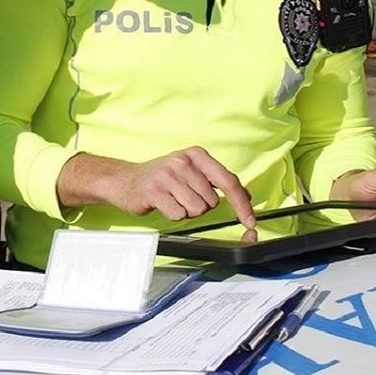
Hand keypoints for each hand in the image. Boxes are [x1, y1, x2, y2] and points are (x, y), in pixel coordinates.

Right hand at [59, 148, 255, 227]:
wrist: (125, 180)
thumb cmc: (162, 178)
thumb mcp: (191, 172)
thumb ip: (218, 181)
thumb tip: (247, 195)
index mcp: (197, 155)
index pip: (229, 181)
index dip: (242, 204)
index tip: (250, 220)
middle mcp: (184, 161)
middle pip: (211, 201)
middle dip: (200, 205)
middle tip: (182, 196)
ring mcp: (168, 175)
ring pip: (196, 210)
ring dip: (186, 211)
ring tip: (172, 200)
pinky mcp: (155, 191)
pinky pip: (178, 215)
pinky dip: (173, 215)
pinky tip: (163, 204)